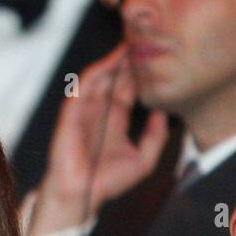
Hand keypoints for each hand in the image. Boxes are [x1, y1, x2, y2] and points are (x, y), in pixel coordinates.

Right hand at [27, 45, 168, 235]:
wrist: (81, 195)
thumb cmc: (107, 182)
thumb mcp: (143, 160)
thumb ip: (156, 137)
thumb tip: (163, 114)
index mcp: (115, 120)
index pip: (128, 89)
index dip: (140, 74)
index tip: (157, 58)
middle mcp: (100, 111)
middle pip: (115, 78)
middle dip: (128, 61)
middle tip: (145, 41)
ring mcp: (85, 110)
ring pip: (100, 77)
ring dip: (113, 61)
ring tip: (130, 45)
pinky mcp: (72, 112)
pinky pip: (83, 86)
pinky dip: (97, 72)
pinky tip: (111, 62)